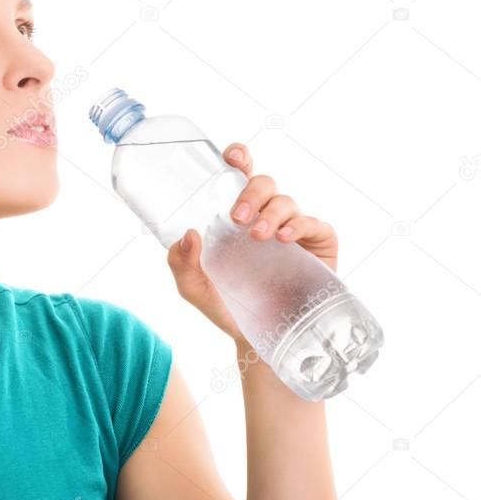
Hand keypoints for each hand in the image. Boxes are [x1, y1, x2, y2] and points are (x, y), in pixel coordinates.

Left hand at [165, 142, 339, 343]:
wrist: (258, 341)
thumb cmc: (226, 307)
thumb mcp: (194, 287)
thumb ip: (181, 263)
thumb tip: (187, 234)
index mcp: (236, 216)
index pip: (239, 176)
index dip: (239, 158)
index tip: (232, 157)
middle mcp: (265, 216)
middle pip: (264, 183)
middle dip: (250, 193)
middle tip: (235, 218)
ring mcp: (294, 229)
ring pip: (286, 201)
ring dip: (270, 213)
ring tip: (257, 236)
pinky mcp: (318, 244)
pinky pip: (313, 223)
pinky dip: (298, 225)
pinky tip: (284, 239)